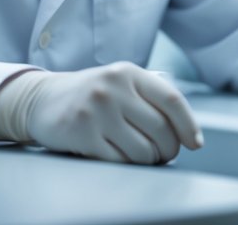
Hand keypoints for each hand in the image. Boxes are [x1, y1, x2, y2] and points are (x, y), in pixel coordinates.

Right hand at [0, 62, 202, 163]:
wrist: (42, 99)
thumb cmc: (91, 94)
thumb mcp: (119, 82)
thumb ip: (149, 96)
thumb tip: (186, 129)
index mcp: (128, 72)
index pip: (171, 100)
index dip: (188, 125)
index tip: (195, 143)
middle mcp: (113, 88)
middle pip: (160, 130)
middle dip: (168, 149)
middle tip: (164, 154)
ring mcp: (97, 111)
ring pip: (142, 150)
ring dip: (148, 160)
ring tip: (141, 155)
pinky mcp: (82, 133)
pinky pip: (119, 161)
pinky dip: (126, 165)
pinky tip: (120, 157)